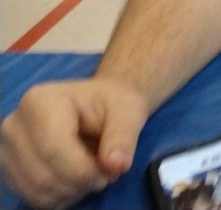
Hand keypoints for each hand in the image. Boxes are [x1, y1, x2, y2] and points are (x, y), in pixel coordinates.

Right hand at [1, 77, 148, 208]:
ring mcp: (9, 150)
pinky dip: (61, 197)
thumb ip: (123, 137)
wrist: (100, 105)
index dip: (85, 170)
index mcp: (40, 101)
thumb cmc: (112, 104)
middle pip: (43, 175)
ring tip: (93, 173)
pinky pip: (34, 198)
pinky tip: (78, 181)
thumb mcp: (128, 111)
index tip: (112, 170)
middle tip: (106, 172)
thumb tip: (116, 166)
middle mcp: (15, 125)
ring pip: (37, 191)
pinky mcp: (12, 171)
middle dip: (82, 182)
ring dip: (72, 191)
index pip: (53, 150)